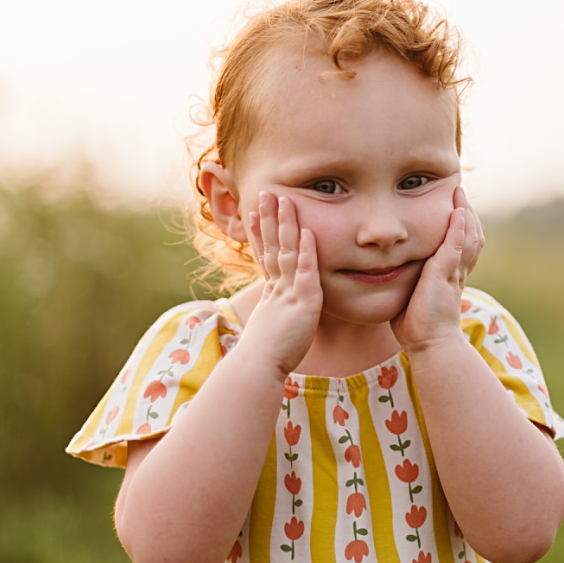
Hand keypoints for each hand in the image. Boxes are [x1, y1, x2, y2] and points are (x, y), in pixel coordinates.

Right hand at [241, 192, 322, 375]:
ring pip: (287, 251)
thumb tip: (268, 325)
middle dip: (270, 219)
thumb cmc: (265, 359)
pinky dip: (307, 250)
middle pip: (273, 246)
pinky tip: (307, 231)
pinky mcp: (303, 302)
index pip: (267, 256)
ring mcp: (289, 293)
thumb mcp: (270, 334)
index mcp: (271, 295)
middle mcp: (278, 289)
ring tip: (283, 200)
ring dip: (286, 225)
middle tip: (266, 194)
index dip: (262, 234)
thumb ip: (274, 322)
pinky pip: (305, 271)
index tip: (256, 215)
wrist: (258, 367)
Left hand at [391, 186, 483, 352]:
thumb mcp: (410, 295)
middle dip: (466, 212)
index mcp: (450, 274)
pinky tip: (457, 209)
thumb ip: (405, 280)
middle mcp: (457, 270)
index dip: (460, 225)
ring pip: (468, 235)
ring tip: (458, 193)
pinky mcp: (446, 271)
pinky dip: (459, 225)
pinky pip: (458, 243)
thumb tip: (384, 272)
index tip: (453, 207)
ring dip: (465, 212)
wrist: (429, 343)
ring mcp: (454, 270)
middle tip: (458, 192)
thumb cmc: (416, 325)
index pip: (461, 243)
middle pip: (470, 234)